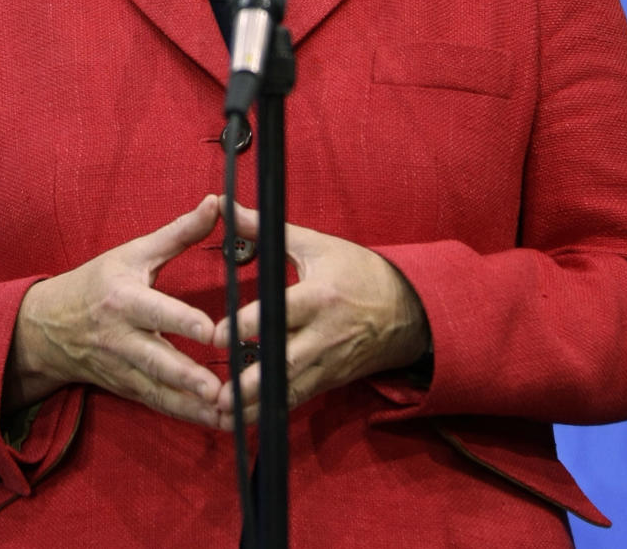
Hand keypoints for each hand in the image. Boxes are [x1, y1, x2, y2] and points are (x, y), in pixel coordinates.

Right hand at [5, 194, 223, 426]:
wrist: (48, 327)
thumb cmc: (97, 283)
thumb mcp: (133, 252)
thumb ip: (178, 232)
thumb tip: (217, 202)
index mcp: (124, 299)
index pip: (155, 311)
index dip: (182, 321)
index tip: (210, 330)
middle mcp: (122, 339)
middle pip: (157, 360)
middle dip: (188, 377)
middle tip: (219, 389)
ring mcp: (124, 369)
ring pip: (160, 392)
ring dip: (194, 406)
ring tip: (229, 413)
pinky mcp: (129, 389)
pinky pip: (161, 406)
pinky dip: (189, 416)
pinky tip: (220, 422)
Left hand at [213, 200, 429, 427]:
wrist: (407, 309)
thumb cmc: (358, 272)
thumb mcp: (314, 245)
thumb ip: (263, 230)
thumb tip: (224, 206)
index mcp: (319, 297)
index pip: (280, 313)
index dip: (248, 326)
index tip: (218, 335)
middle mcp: (324, 335)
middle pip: (284, 363)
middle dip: (251, 382)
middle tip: (218, 394)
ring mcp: (328, 362)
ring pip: (289, 389)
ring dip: (256, 405)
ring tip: (223, 418)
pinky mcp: (329, 380)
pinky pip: (298, 398)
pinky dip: (272, 410)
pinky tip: (247, 420)